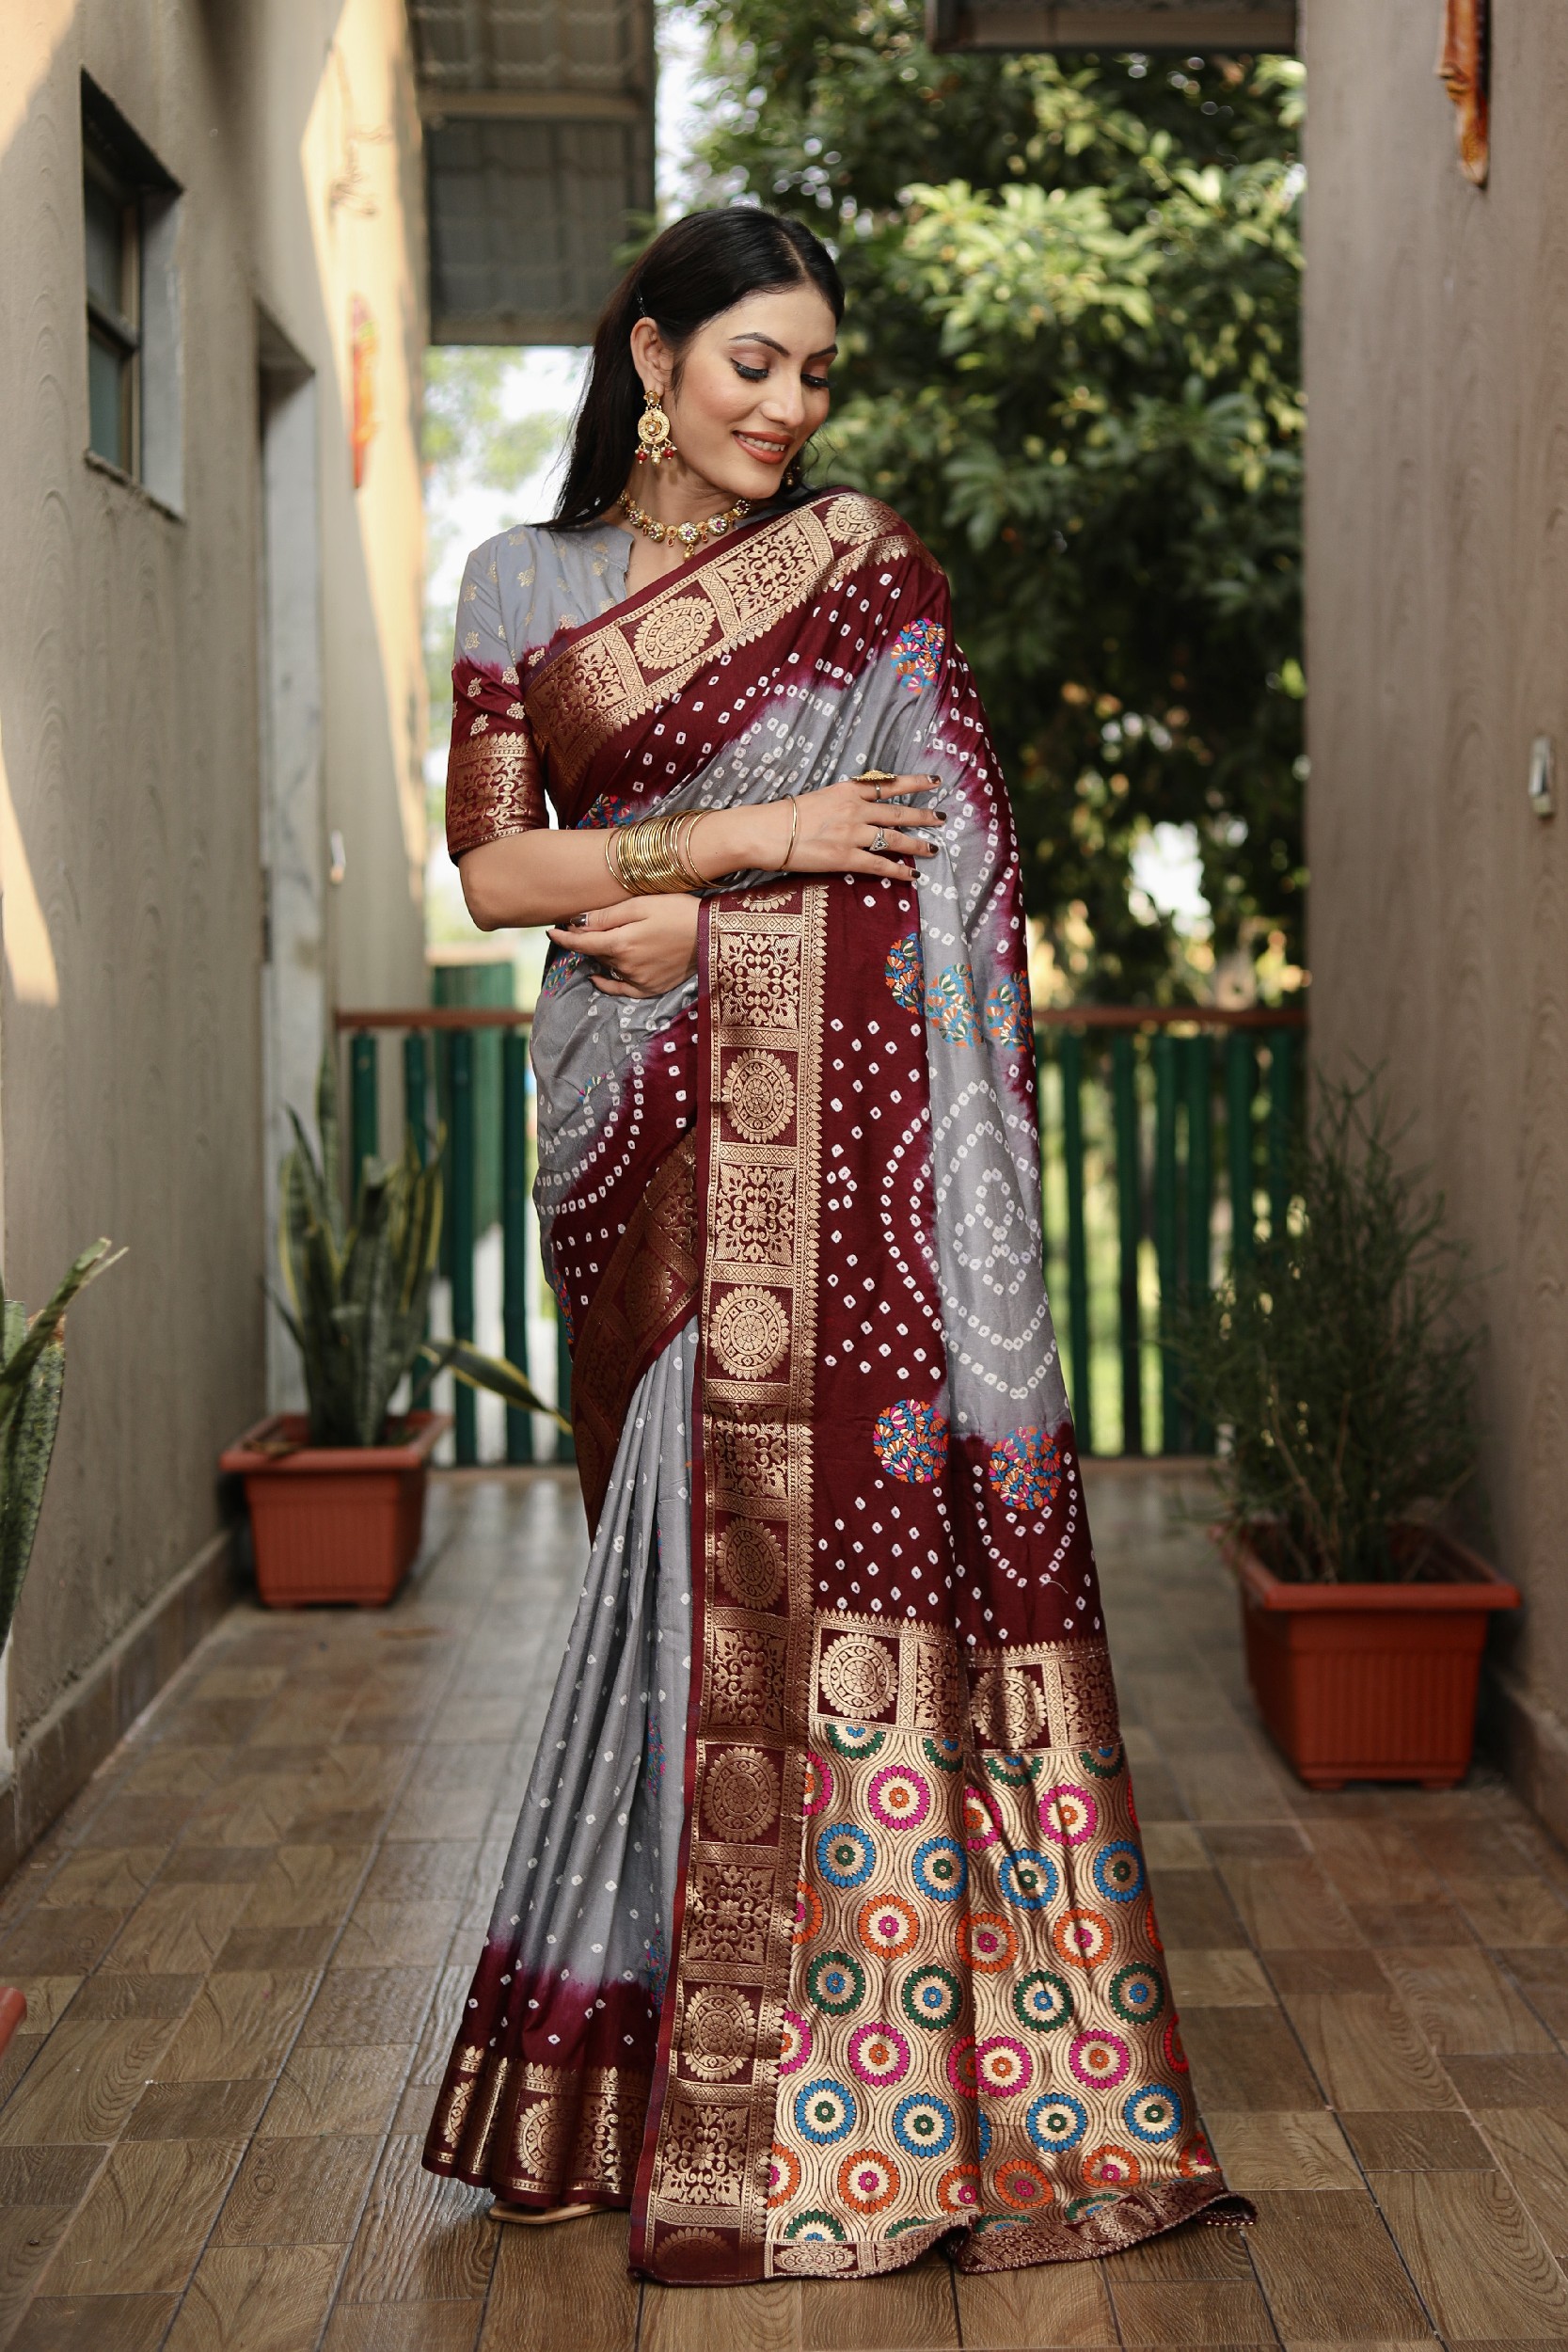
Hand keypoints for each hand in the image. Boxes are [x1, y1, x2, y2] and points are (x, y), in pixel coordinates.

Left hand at [546, 895, 699, 998]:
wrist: (712, 934)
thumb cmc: (677, 911)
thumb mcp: (640, 905)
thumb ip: (607, 916)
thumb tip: (578, 922)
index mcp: (621, 944)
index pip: (582, 943)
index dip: (564, 937)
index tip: (551, 931)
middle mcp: (626, 967)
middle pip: (595, 954)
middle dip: (587, 941)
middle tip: (585, 926)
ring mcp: (639, 981)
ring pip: (609, 967)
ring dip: (603, 955)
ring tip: (609, 939)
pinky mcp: (651, 989)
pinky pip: (621, 990)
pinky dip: (607, 983)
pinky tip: (598, 976)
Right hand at [783, 772, 943, 880]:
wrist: (767, 831)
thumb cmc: (787, 815)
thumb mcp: (821, 796)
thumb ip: (844, 800)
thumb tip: (862, 806)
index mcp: (848, 790)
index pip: (889, 785)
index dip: (914, 783)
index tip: (934, 782)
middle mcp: (855, 809)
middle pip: (898, 812)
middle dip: (923, 816)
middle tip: (942, 818)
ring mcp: (852, 834)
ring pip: (894, 839)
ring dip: (917, 845)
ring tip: (933, 849)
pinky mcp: (845, 857)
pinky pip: (879, 865)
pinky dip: (898, 871)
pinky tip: (912, 876)